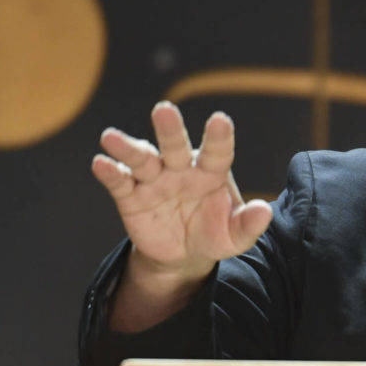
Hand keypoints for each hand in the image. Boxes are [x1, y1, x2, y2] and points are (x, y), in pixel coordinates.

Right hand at [91, 101, 271, 329]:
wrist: (184, 255)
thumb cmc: (215, 234)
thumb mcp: (235, 236)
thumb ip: (249, 223)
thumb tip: (265, 211)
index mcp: (211, 172)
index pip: (217, 152)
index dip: (219, 137)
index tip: (220, 120)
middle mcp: (181, 169)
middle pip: (175, 146)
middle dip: (170, 129)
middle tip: (164, 109)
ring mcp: (154, 180)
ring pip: (142, 159)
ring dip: (128, 147)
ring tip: (111, 137)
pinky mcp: (131, 196)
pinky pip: (120, 182)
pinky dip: (110, 172)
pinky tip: (100, 163)